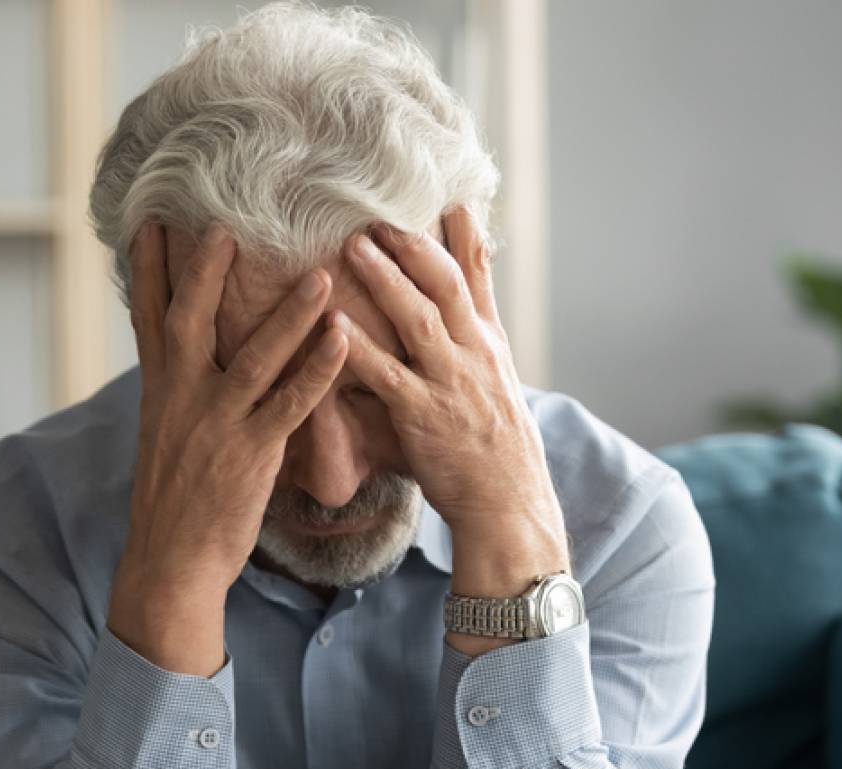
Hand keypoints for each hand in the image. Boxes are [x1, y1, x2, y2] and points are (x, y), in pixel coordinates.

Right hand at [110, 221, 347, 675]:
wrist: (171, 562)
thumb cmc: (175, 499)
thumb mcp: (164, 433)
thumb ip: (177, 386)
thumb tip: (186, 350)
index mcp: (159, 390)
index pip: (148, 317)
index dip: (149, 268)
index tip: (150, 221)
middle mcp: (182, 397)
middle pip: (190, 320)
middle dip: (205, 270)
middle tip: (226, 222)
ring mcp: (217, 424)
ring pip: (254, 356)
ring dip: (289, 313)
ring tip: (321, 272)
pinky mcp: (251, 454)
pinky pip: (291, 404)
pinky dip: (319, 370)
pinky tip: (344, 339)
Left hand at [332, 207, 569, 651]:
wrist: (509, 505)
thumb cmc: (495, 449)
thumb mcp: (495, 384)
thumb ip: (472, 344)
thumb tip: (458, 312)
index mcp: (489, 343)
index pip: (479, 274)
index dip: (465, 231)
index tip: (450, 191)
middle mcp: (474, 354)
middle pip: (446, 283)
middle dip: (414, 242)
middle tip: (378, 210)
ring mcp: (451, 383)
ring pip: (418, 317)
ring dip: (385, 278)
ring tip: (351, 245)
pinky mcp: (424, 416)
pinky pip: (386, 374)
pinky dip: (358, 346)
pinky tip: (332, 322)